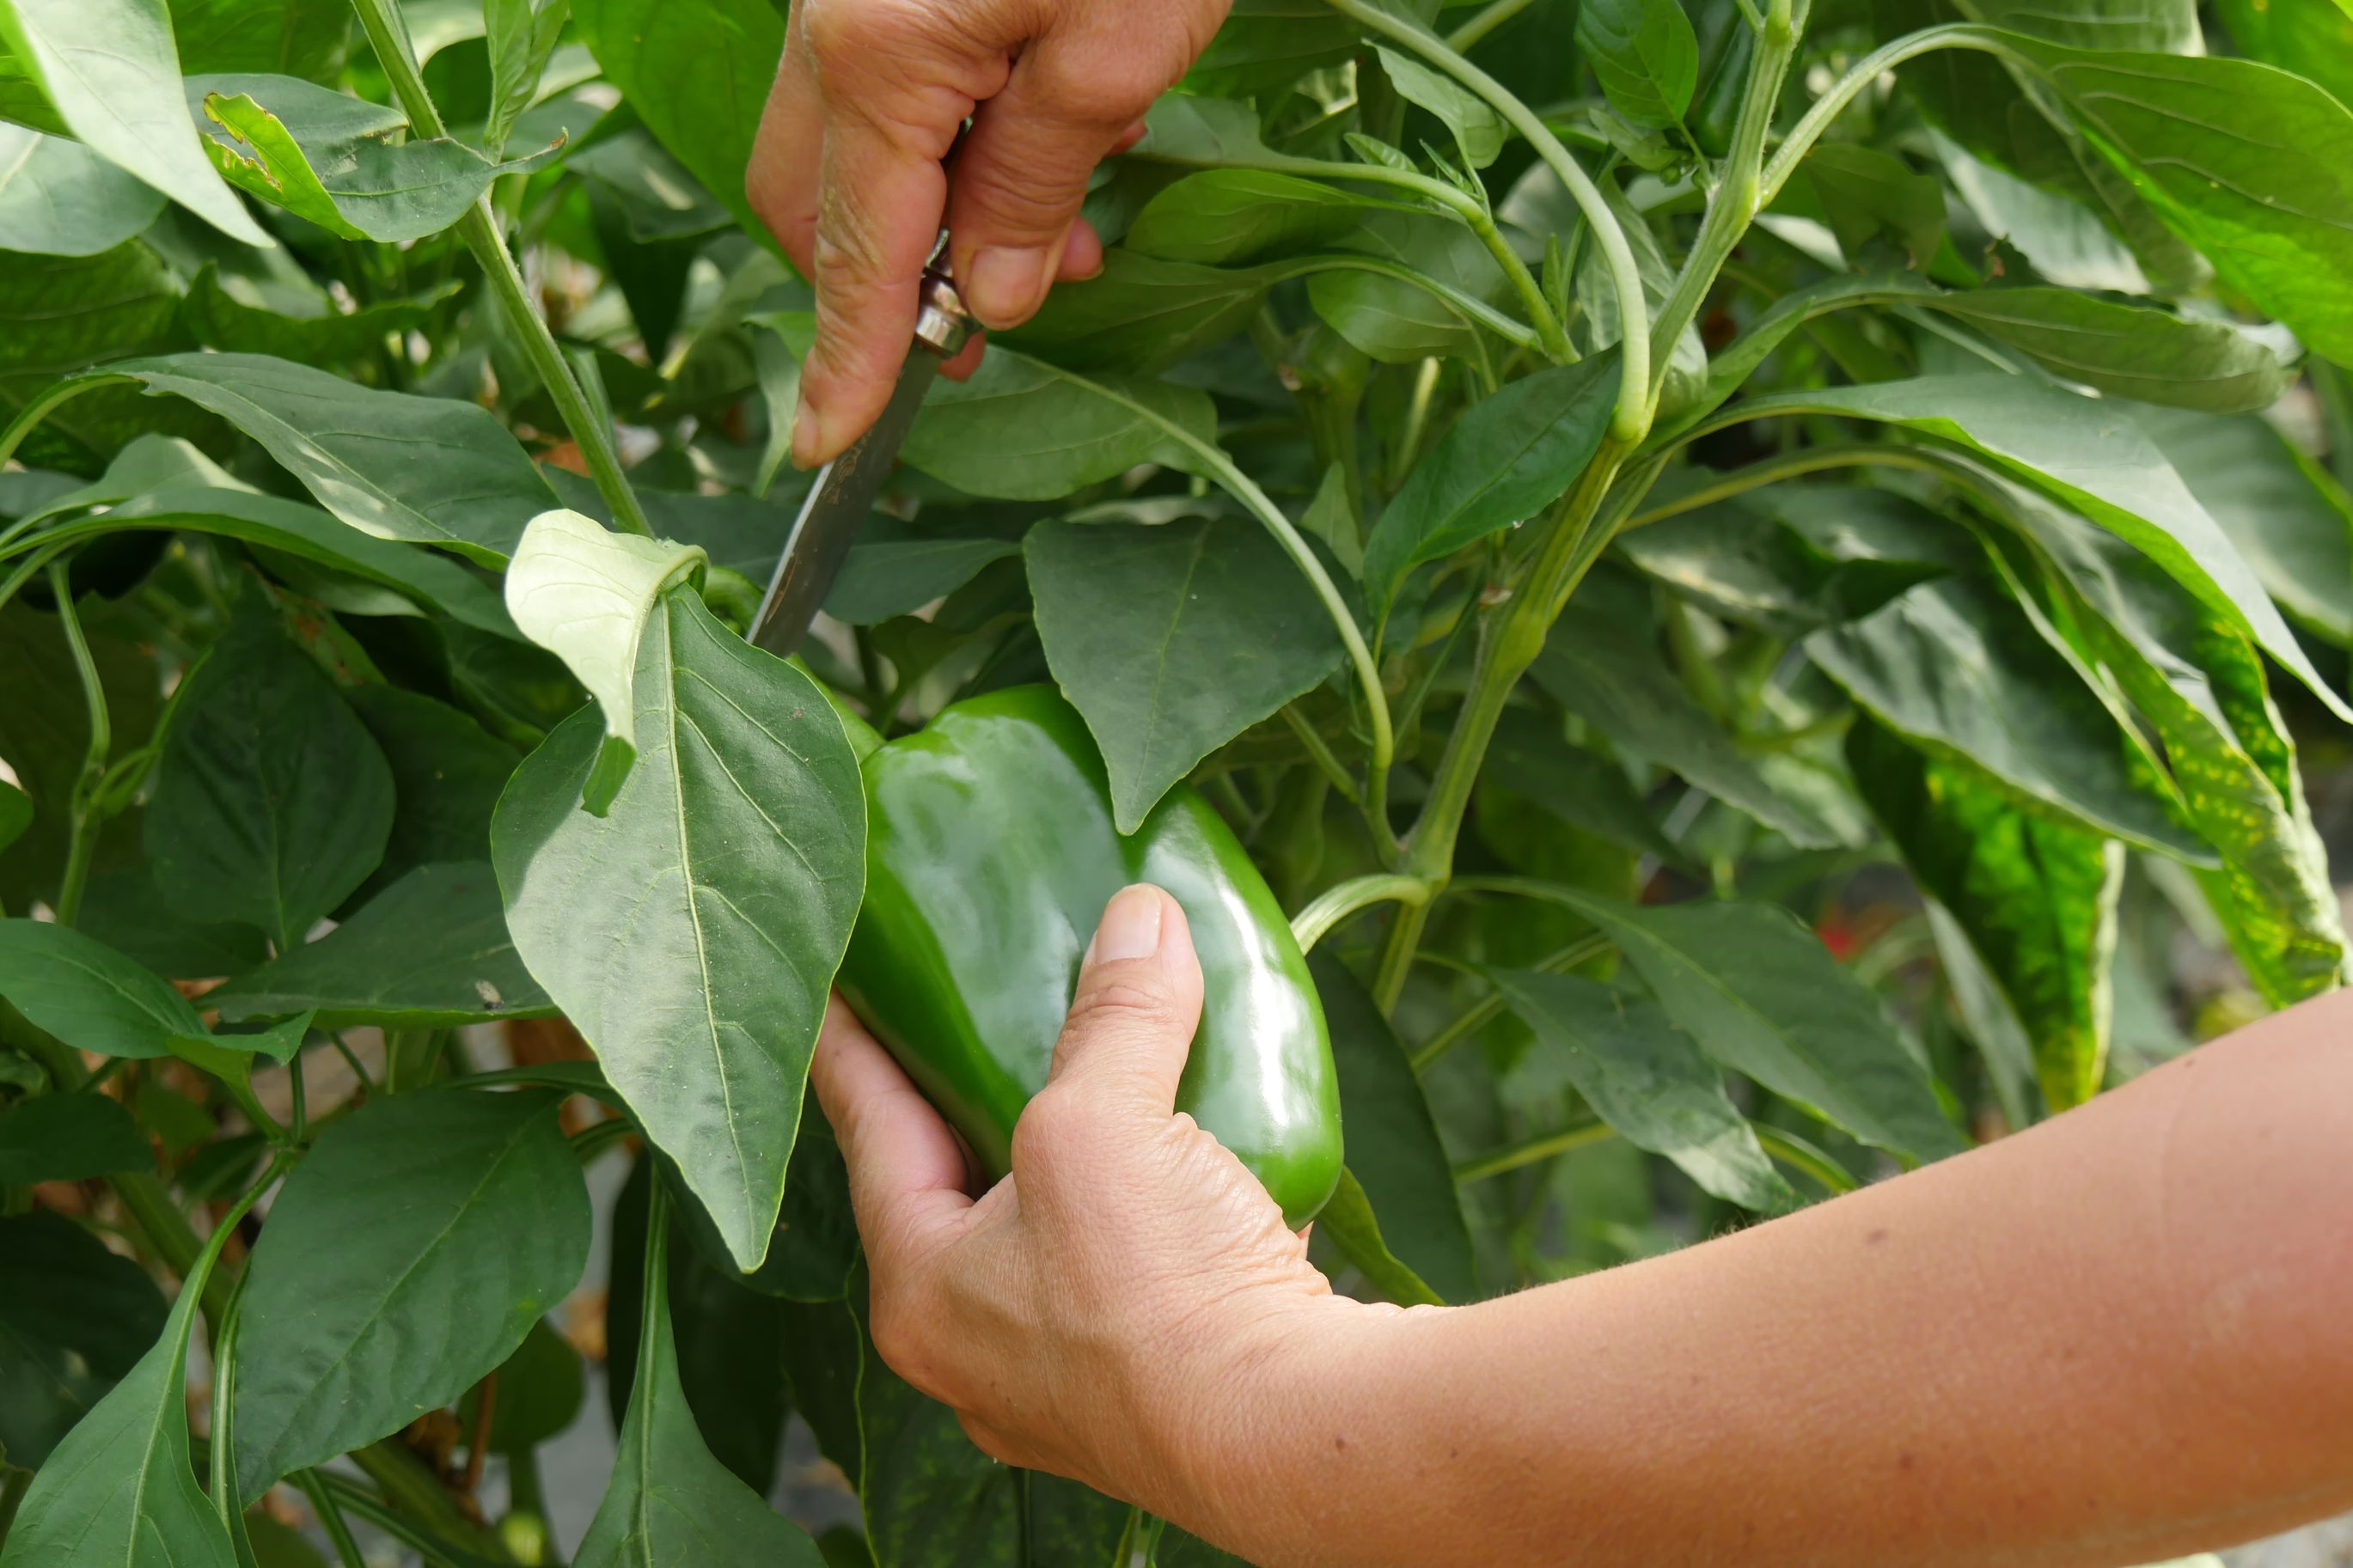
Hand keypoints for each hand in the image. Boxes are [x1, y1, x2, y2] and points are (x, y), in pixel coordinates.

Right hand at [746, 0, 1232, 466]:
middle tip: (983, 339)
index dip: (847, 358)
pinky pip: (899, 84)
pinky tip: (1066, 135)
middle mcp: (836, 19)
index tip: (826, 444)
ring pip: (861, 145)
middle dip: (891, 287)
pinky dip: (961, 140)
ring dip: (947, 213)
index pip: (854, 249)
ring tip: (1069, 239)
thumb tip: (990, 294)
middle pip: (818, 202)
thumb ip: (1037, 180)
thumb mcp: (1115, 50)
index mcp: (877, 52)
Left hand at [810, 884, 1363, 1533]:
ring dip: (1072, 1161)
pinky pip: (1132, 1275)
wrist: (1285, 1436)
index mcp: (920, 1290)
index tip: (834, 983)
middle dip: (966, 1104)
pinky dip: (1150, 1209)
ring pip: (1049, 1237)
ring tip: (1090, 1079)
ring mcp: (1064, 1384)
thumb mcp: (1103, 1121)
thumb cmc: (1152, 1291)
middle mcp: (973, 1351)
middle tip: (965, 1015)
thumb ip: (1112, 1017)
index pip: (870, 1130)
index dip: (852, 1045)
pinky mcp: (1153, 1391)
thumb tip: (1141, 916)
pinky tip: (1189, 1158)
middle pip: (956, 1190)